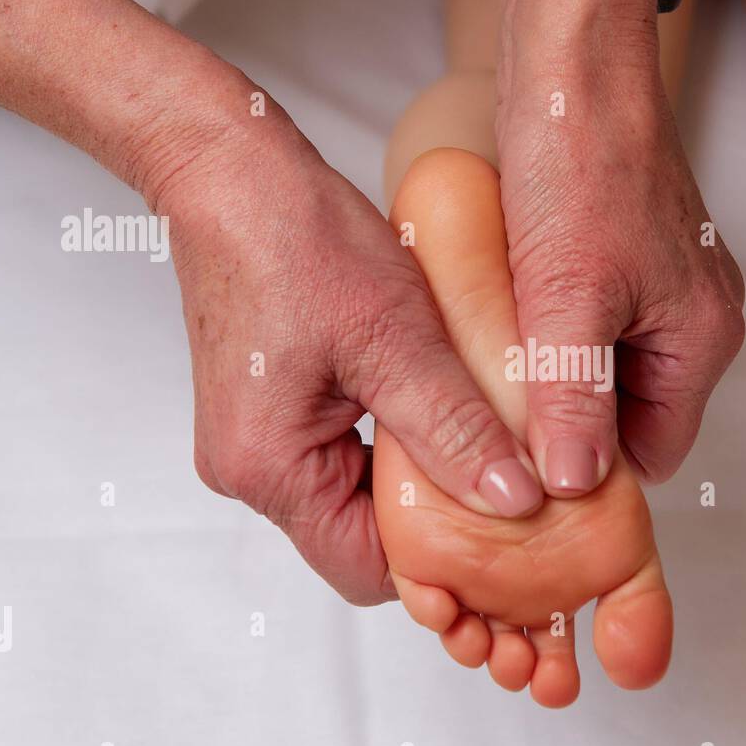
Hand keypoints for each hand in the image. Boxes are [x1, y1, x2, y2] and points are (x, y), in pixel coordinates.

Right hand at [140, 87, 543, 605]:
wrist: (232, 175)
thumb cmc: (298, 241)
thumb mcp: (398, 340)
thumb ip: (455, 430)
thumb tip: (513, 501)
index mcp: (270, 469)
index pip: (368, 570)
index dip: (442, 570)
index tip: (508, 552)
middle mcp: (250, 470)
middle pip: (360, 541)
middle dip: (435, 529)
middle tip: (509, 499)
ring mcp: (255, 442)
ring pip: (354, 499)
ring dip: (417, 484)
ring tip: (483, 456)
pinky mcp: (269, 412)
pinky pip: (339, 459)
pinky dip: (392, 450)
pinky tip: (439, 419)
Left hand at [495, 0, 744, 494]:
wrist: (572, 64)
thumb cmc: (582, 165)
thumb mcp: (570, 301)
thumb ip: (574, 398)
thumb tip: (575, 482)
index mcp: (703, 340)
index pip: (654, 452)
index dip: (594, 471)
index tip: (529, 477)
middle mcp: (695, 317)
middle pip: (629, 414)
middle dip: (567, 423)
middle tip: (500, 424)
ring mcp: (664, 284)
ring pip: (604, 369)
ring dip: (552, 377)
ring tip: (496, 373)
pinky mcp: (627, 256)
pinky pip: (591, 324)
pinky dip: (550, 334)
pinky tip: (504, 326)